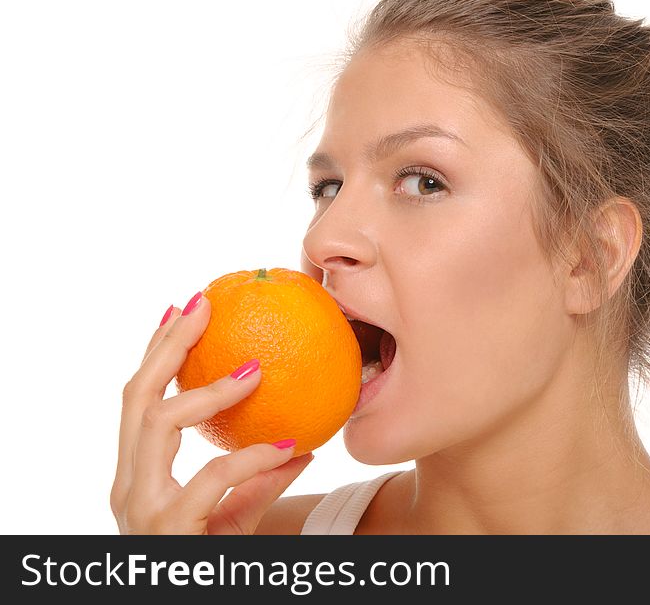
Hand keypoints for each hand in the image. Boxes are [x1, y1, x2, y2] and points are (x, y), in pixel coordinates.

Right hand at [110, 292, 313, 533]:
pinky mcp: (168, 531)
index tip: (183, 310)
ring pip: (158, 424)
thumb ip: (259, 479)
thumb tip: (304, 440)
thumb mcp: (234, 518)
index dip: (157, 352)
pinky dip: (253, 457)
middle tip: (202, 305)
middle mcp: (127, 487)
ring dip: (207, 388)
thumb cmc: (211, 563)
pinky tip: (291, 446)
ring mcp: (140, 509)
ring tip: (253, 369)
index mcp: (136, 476)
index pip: (138, 400)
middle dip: (168, 345)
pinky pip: (213, 478)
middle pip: (135, 397)